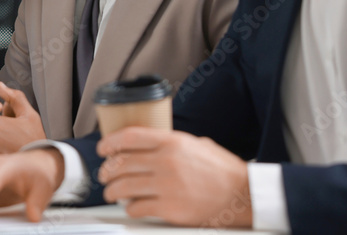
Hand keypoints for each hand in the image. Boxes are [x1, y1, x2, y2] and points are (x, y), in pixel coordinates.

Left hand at [97, 127, 251, 227]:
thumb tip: (150, 145)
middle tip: (104, 174)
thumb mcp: (196, 144)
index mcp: (172, 142)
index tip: (103, 149)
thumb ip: (171, 143)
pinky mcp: (170, 209)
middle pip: (122, 163)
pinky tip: (131, 207)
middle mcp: (166, 162)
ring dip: (112, 191)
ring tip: (111, 193)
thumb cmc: (223, 170)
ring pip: (125, 187)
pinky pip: (138, 207)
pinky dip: (130, 208)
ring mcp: (167, 186)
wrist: (243, 195)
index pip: (129, 137)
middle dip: (107, 170)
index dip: (110, 142)